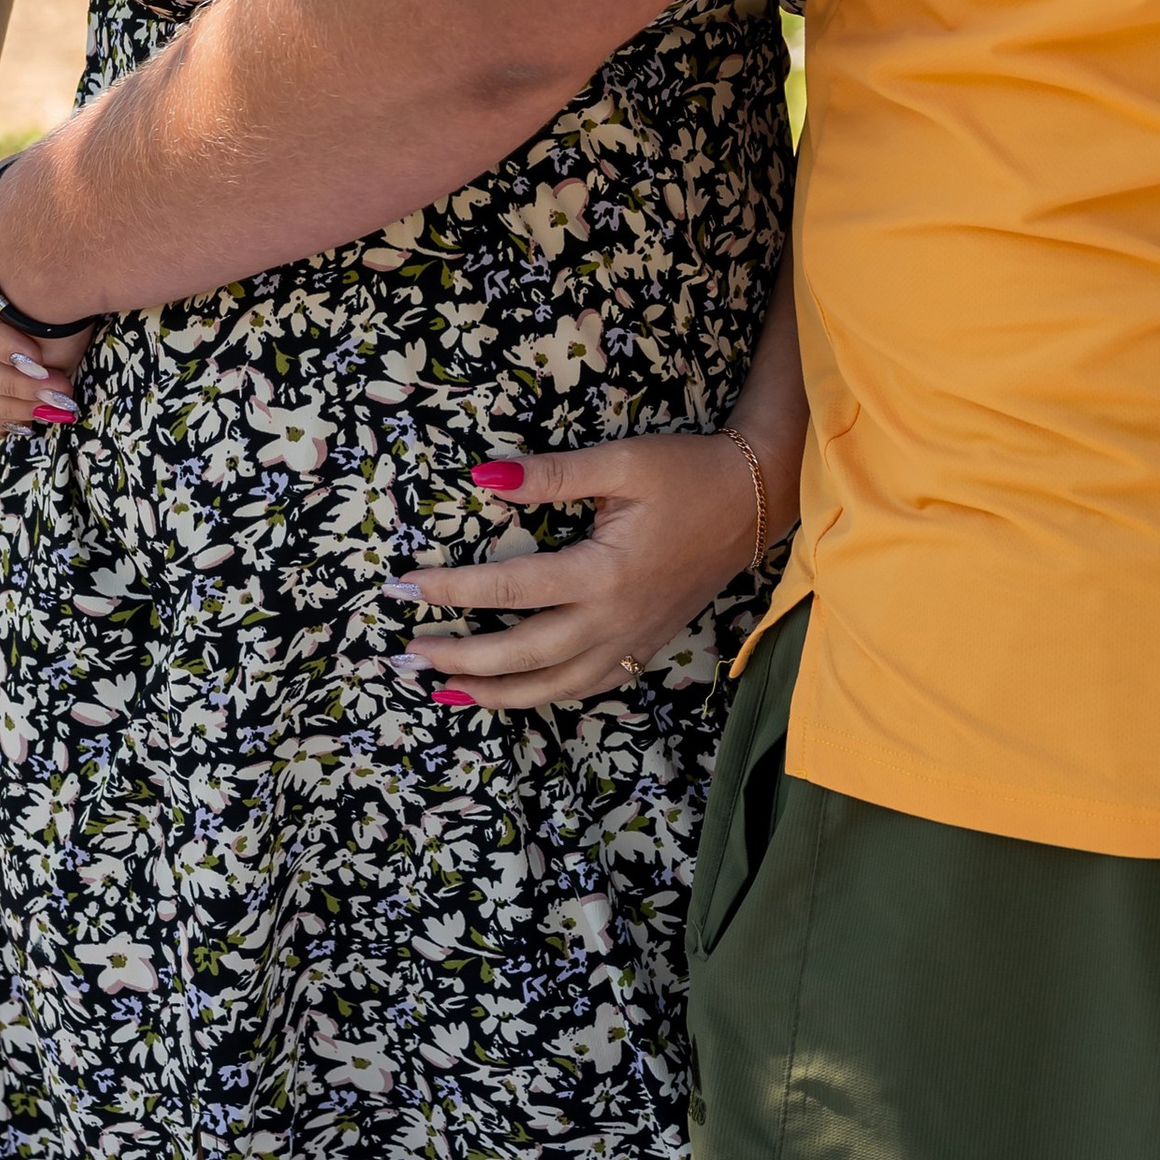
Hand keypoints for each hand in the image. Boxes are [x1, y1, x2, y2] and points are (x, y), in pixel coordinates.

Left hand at [389, 436, 767, 710]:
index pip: (510, 589)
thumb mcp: (621, 462)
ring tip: (446, 692)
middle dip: (461, 658)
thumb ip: (552, 474)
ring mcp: (630, 643)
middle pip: (522, 656)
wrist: (753, 501)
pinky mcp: (643, 648)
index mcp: (603, 574)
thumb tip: (483, 478)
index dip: (452, 590)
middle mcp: (614, 621)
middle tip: (410, 653)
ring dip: (495, 695)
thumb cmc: (686, 473)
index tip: (405, 586)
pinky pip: (586, 688)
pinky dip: (544, 697)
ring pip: (553, 688)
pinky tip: (516, 693)